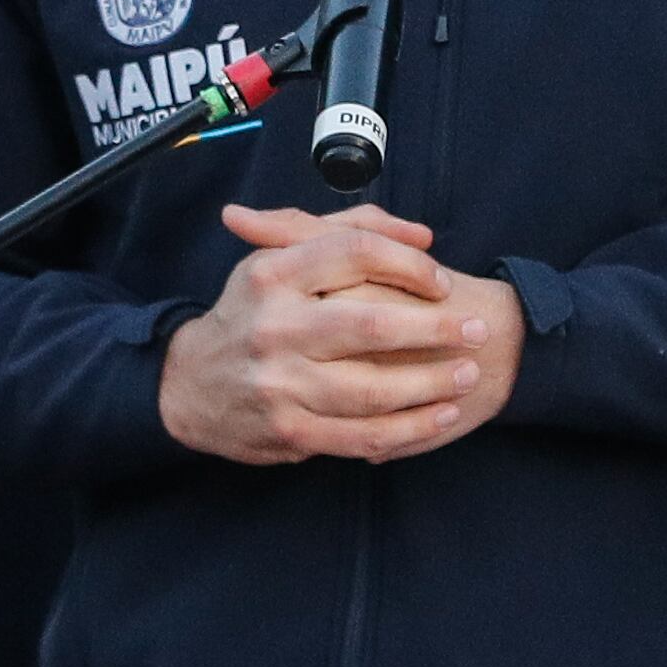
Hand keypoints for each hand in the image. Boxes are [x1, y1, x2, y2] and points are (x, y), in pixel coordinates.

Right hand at [158, 205, 506, 463]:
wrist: (188, 384)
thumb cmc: (253, 311)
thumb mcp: (280, 257)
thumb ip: (348, 231)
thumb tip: (421, 236)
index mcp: (274, 273)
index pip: (356, 252)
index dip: (409, 265)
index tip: (442, 282)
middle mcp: (274, 326)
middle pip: (372, 323)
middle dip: (437, 328)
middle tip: (478, 330)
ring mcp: (279, 383)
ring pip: (373, 388)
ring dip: (431, 384)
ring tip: (467, 374)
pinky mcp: (288, 430)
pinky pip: (362, 435)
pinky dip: (409, 429)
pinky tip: (440, 415)